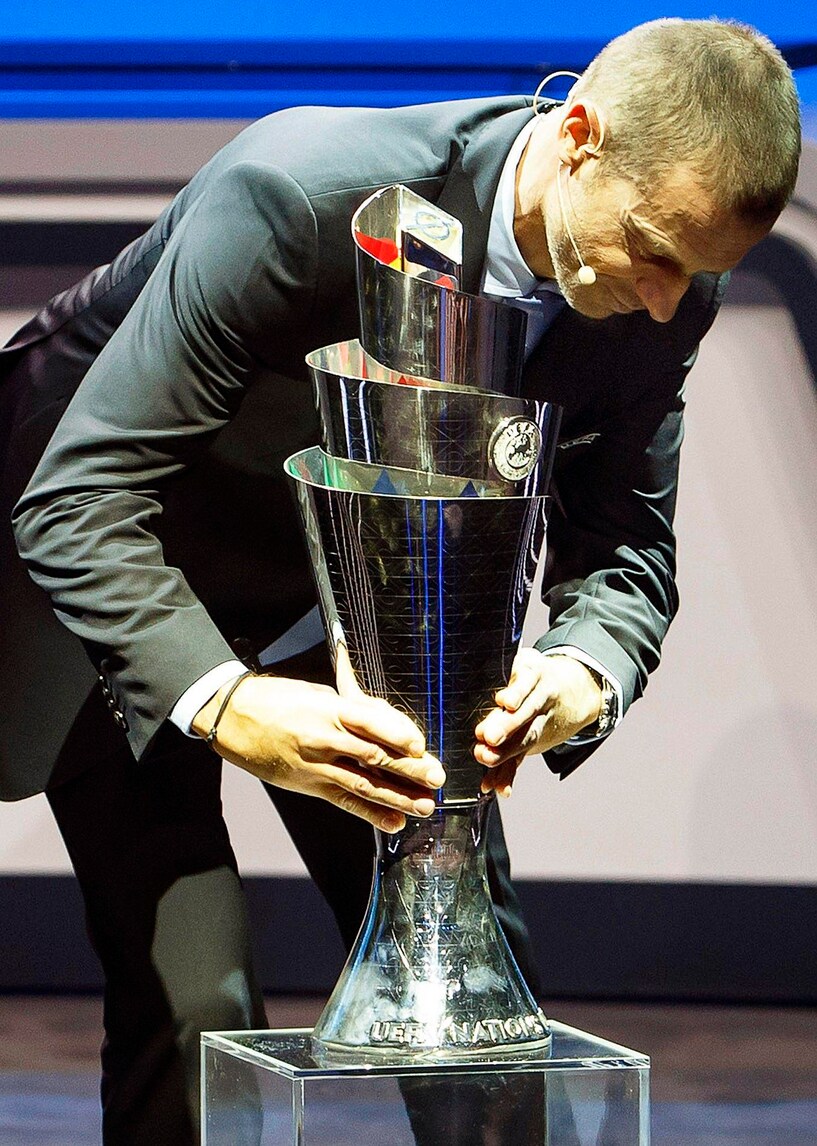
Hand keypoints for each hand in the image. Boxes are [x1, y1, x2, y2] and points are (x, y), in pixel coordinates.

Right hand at [192, 669, 444, 832]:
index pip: (368, 722)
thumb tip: (388, 723)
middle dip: (408, 770)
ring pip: (363, 783)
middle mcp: (323, 738)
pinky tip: (393, 823)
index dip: (396, 734)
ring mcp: (316, 765)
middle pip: (372, 756)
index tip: (420, 745)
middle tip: (435, 778)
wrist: (234, 717)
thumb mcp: (317, 694)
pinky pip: (344, 802)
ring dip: (397, 797)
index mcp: (328, 709)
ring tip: (424, 806)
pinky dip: (371, 814)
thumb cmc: (278, 699)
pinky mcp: (310, 785)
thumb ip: (352, 709)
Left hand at [474, 650, 601, 798]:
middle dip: (507, 725)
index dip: (517, 691)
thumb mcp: (522, 660)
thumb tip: (468, 670)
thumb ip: (505, 671)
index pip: (527, 681)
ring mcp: (541, 720)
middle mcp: (541, 696)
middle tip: (488, 737)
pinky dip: (510, 774)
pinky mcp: (536, 738)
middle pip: (527, 712)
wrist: (574, 690)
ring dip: (506, 752)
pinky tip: (501, 789)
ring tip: (486, 759)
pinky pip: (523, 757)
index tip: (505, 702)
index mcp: (535, 672)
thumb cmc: (530, 671)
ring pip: (526, 736)